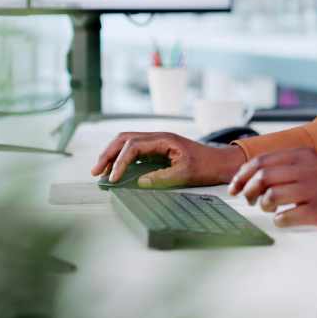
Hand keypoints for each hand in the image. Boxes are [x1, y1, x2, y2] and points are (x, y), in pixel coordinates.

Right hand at [91, 131, 244, 188]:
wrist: (220, 162)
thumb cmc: (206, 166)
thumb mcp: (184, 174)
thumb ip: (160, 177)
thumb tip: (138, 181)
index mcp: (164, 139)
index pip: (133, 146)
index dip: (119, 161)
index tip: (113, 178)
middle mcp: (159, 137)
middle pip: (125, 138)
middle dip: (108, 153)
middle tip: (96, 171)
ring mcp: (158, 141)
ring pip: (128, 142)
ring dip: (113, 154)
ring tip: (102, 171)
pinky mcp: (158, 149)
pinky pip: (135, 149)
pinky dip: (122, 157)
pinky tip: (116, 169)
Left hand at [227, 147, 316, 232]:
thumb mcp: (309, 164)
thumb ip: (285, 164)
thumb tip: (250, 173)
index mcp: (303, 154)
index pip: (262, 160)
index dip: (242, 175)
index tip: (235, 186)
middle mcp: (308, 168)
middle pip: (264, 176)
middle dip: (249, 190)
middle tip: (249, 199)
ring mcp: (314, 189)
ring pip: (272, 196)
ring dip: (264, 205)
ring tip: (268, 208)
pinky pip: (286, 216)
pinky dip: (279, 220)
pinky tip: (283, 219)